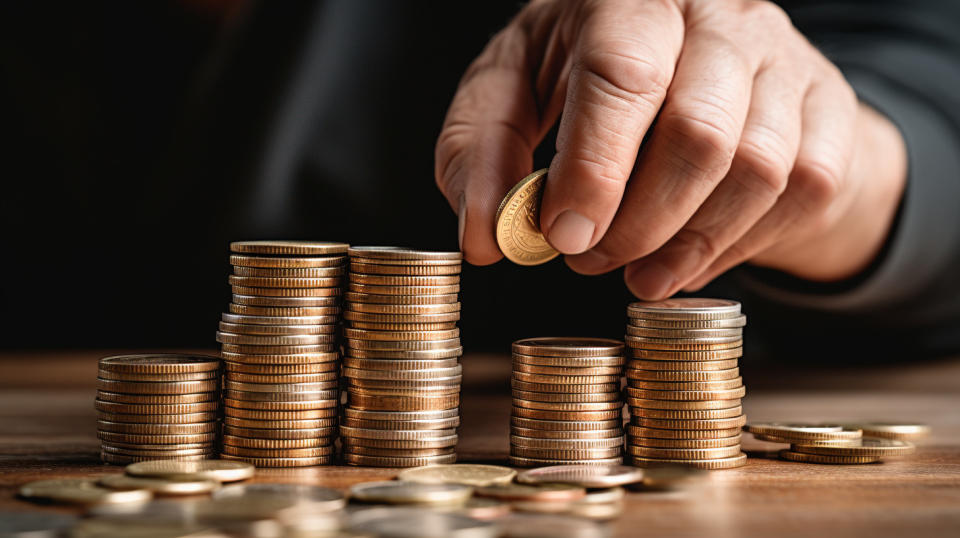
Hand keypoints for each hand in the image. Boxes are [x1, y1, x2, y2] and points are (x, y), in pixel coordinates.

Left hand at [435, 0, 906, 298]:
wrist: (691, 64)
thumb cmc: (582, 76)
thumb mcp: (511, 94)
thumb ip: (480, 154)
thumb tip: (483, 238)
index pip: (620, 73)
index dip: (593, 168)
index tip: (563, 236)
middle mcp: (719, 13)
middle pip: (699, 132)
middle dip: (638, 223)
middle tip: (588, 260)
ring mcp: (785, 57)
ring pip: (759, 171)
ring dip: (688, 245)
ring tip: (634, 273)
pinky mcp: (827, 106)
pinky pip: (804, 191)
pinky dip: (738, 246)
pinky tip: (688, 259)